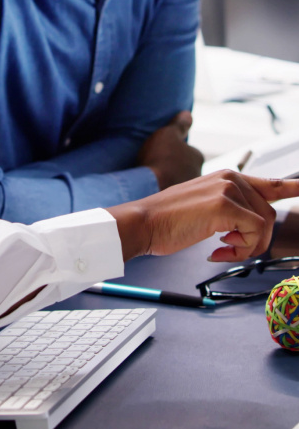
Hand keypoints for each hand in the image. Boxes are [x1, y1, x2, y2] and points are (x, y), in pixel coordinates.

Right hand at [108, 170, 298, 261]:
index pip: (271, 182)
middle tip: (228, 248)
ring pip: (264, 226)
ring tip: (221, 249)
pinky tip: (217, 250)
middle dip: (255, 240)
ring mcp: (229, 189)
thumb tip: (254, 227)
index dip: (293, 187)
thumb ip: (232, 210)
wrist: (144, 222)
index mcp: (227, 177)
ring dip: (247, 247)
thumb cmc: (168, 221)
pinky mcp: (226, 205)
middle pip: (269, 214)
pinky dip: (241, 251)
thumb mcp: (205, 208)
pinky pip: (254, 234)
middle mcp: (231, 178)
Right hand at [138, 110, 203, 189]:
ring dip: (172, 182)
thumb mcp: (168, 134)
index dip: (176, 152)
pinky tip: (155, 191)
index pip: (190, 152)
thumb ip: (179, 125)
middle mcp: (199, 174)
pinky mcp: (182, 205)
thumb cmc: (159, 158)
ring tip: (155, 181)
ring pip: (182, 184)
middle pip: (187, 169)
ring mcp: (191, 192)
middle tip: (159, 168)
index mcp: (198, 156)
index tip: (164, 155)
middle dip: (177, 169)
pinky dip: (166, 193)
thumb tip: (187, 113)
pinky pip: (173, 196)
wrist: (150, 186)